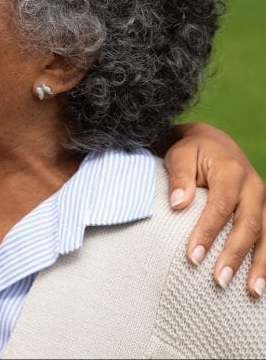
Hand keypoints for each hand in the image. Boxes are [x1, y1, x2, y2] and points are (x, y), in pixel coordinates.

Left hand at [166, 121, 264, 296]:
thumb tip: (178, 204)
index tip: (193, 257)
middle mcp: (253, 187)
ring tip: (252, 291)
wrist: (214, 143)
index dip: (207, 232)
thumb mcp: (180, 155)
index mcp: (231, 171)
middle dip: (234, 255)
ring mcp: (263, 201)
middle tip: (219, 280)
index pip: (220, 206)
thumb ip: (179, 177)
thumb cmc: (192, 152)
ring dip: (260, 265)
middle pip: (248, 224)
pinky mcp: (265, 211)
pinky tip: (262, 283)